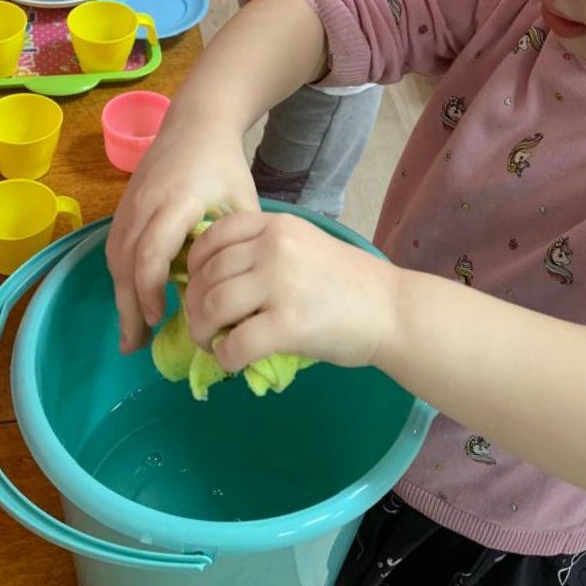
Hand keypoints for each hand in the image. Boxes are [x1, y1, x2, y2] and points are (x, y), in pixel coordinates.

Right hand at [105, 116, 256, 352]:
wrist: (196, 120)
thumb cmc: (223, 164)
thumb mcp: (243, 202)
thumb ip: (239, 246)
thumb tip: (241, 295)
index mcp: (177, 201)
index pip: (152, 251)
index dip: (150, 289)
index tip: (157, 319)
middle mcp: (145, 203)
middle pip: (126, 261)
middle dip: (128, 305)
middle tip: (134, 345)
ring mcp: (130, 202)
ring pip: (115, 256)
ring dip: (121, 294)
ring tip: (131, 332)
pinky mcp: (124, 204)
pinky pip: (115, 245)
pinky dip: (120, 275)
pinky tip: (131, 298)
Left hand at [183, 207, 399, 379]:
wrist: (392, 310)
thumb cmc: (348, 282)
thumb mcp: (303, 245)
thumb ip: (263, 251)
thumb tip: (214, 279)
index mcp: (276, 225)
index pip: (213, 236)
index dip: (194, 265)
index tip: (197, 286)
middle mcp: (273, 247)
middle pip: (207, 274)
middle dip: (194, 304)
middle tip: (202, 324)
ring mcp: (280, 284)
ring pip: (212, 306)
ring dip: (202, 330)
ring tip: (211, 342)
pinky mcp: (288, 325)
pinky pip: (235, 343)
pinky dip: (224, 356)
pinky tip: (231, 360)